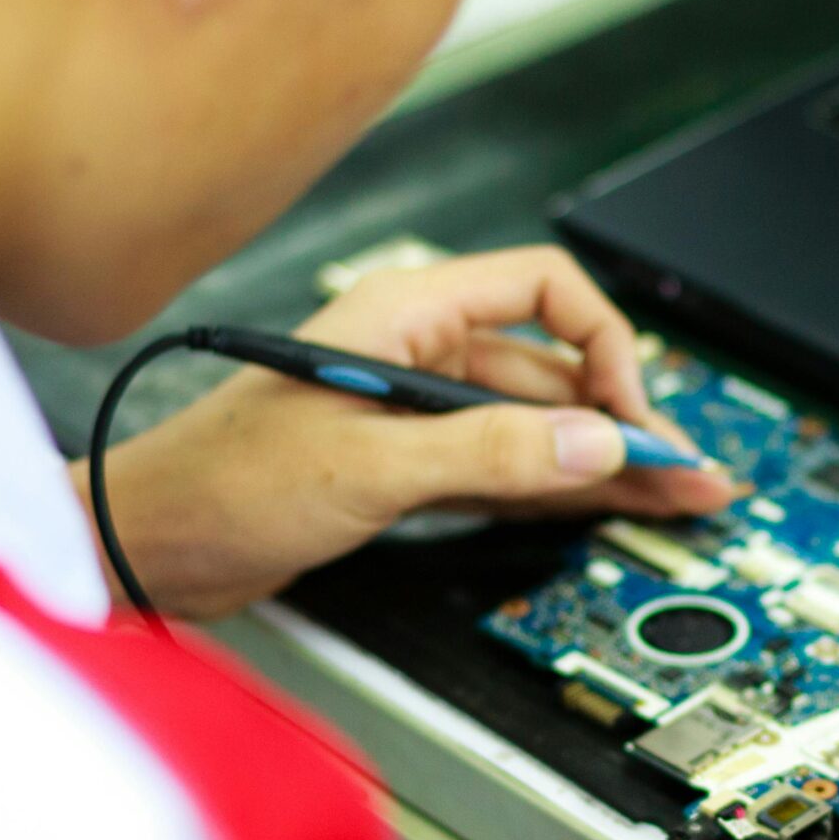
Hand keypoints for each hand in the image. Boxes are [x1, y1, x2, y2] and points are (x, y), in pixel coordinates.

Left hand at [78, 247, 740, 618]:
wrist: (149, 548)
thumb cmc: (220, 484)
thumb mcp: (369, 467)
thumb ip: (490, 451)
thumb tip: (595, 441)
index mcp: (407, 316)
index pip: (542, 291)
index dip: (600, 345)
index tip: (628, 411)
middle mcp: (420, 354)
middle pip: (555, 372)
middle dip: (628, 419)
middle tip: (689, 468)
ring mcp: (420, 414)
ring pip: (541, 427)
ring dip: (607, 461)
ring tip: (679, 494)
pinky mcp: (412, 468)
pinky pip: (512, 467)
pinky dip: (563, 488)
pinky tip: (610, 504)